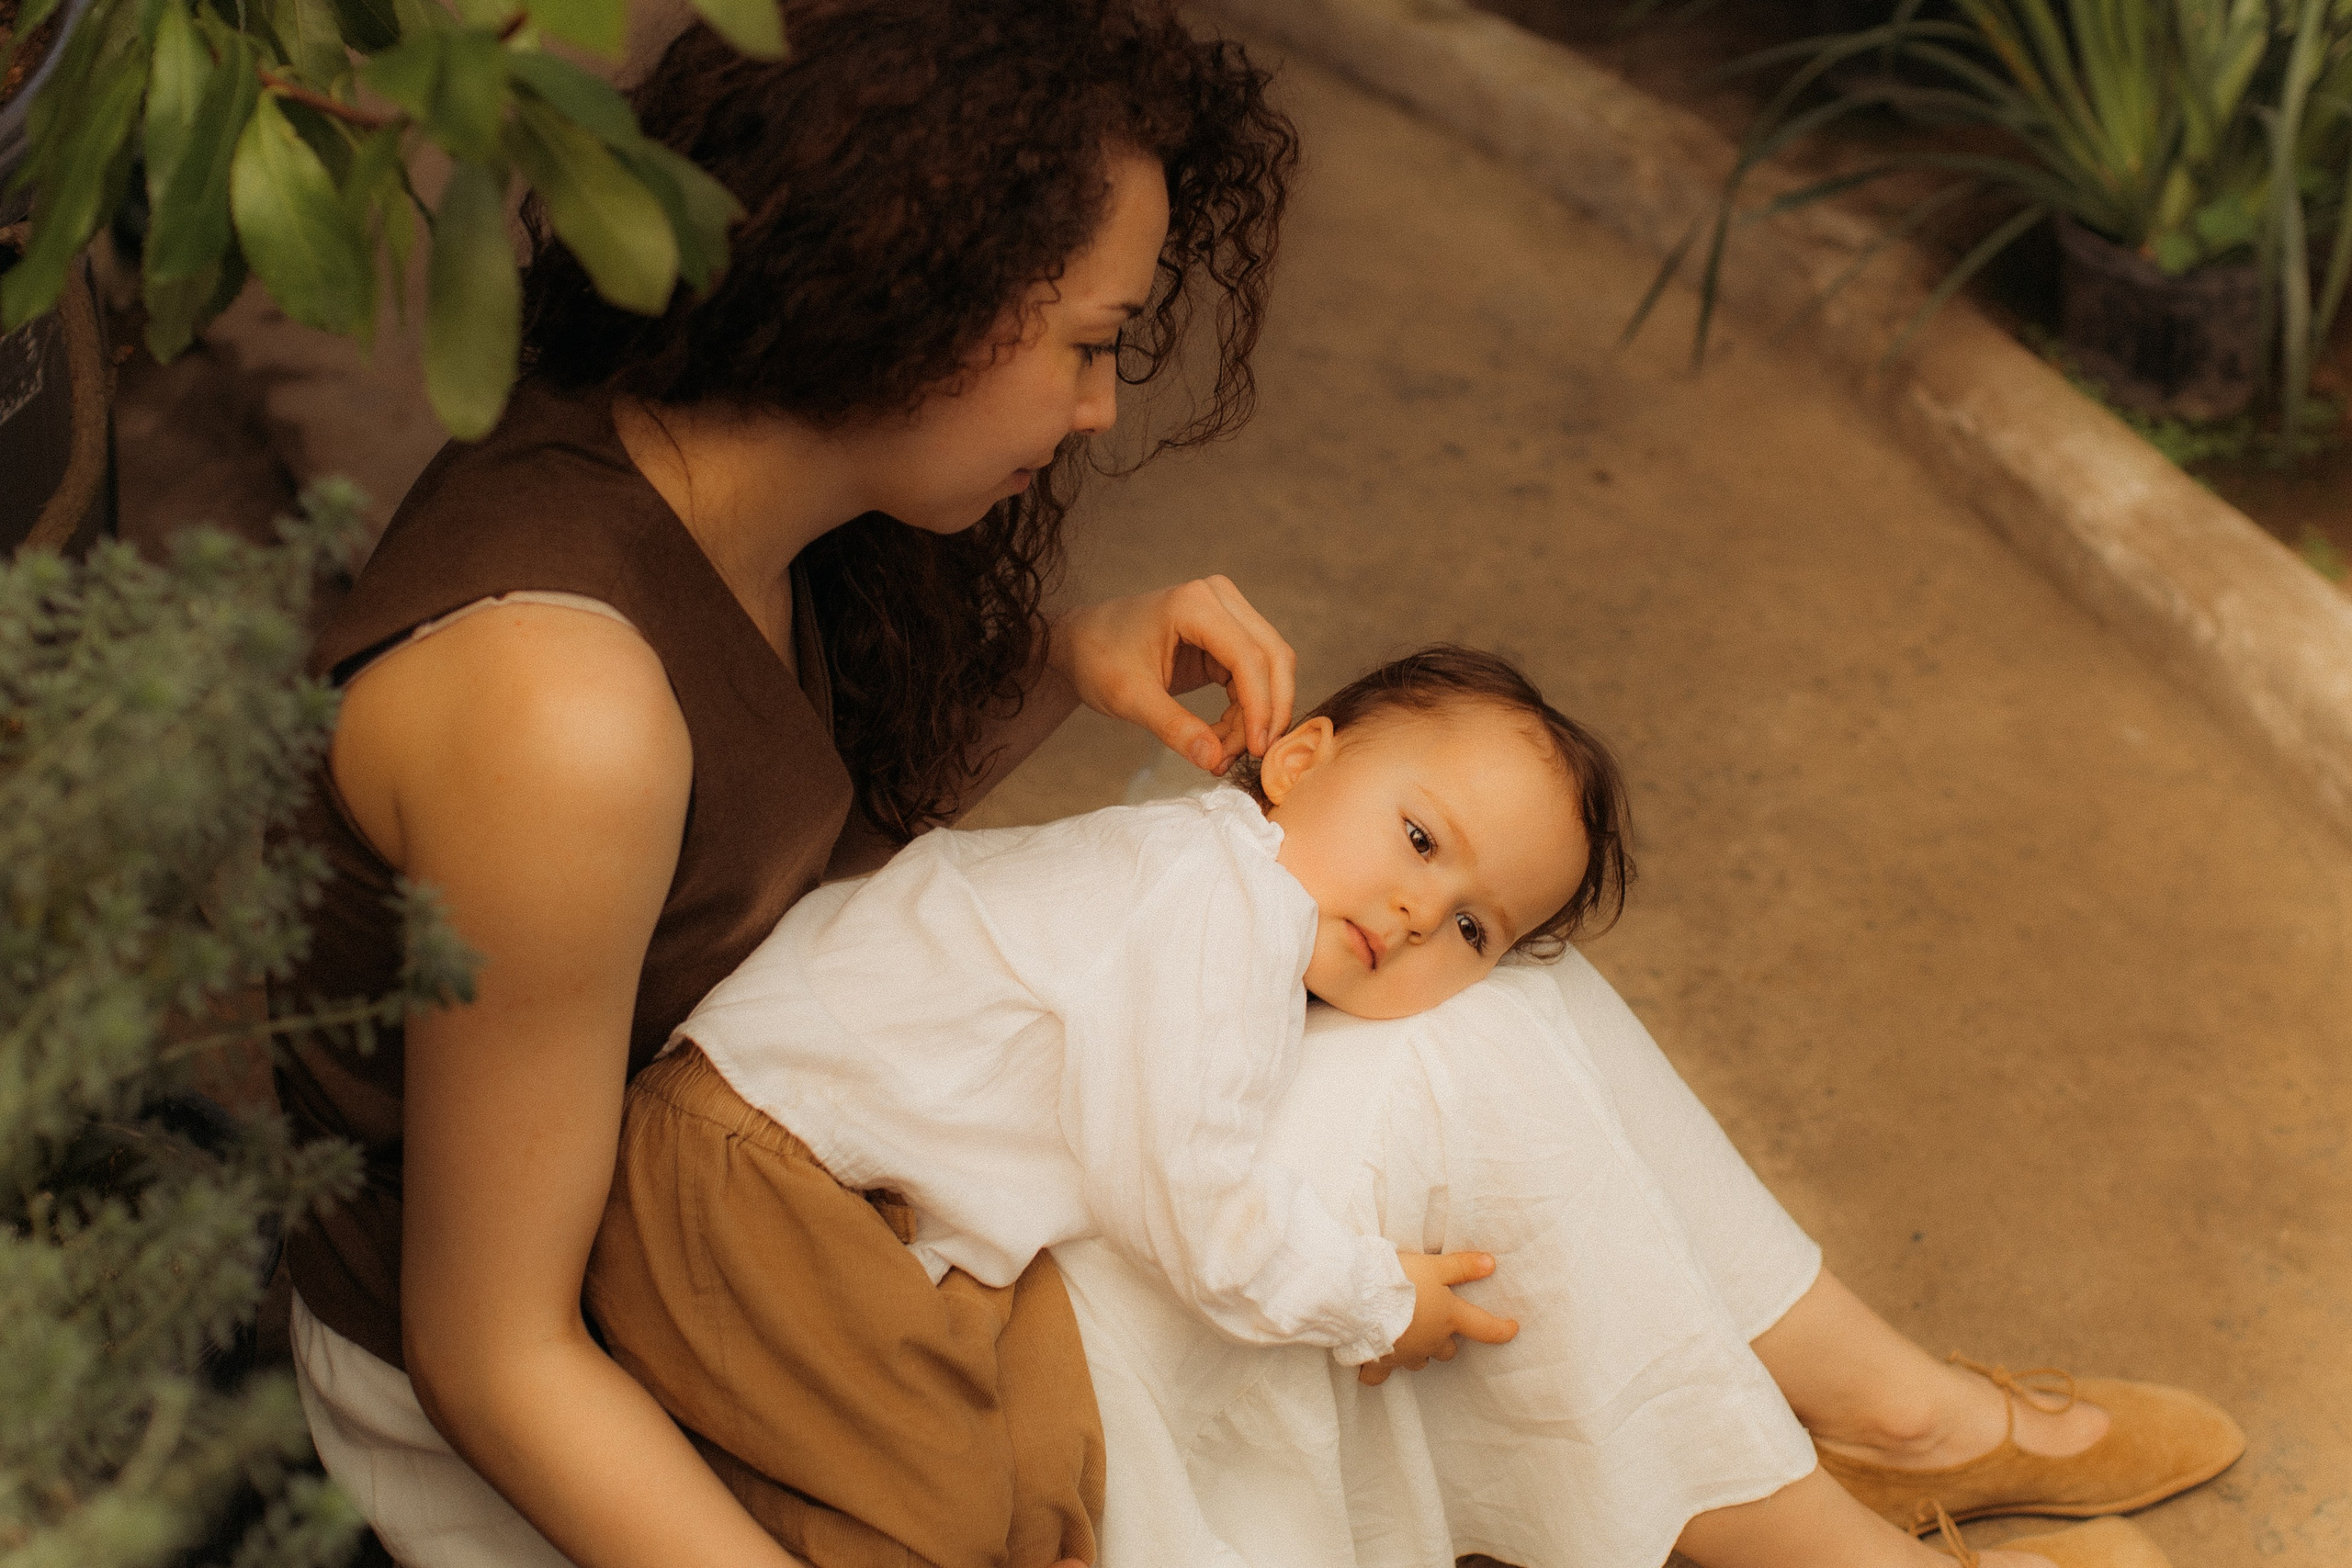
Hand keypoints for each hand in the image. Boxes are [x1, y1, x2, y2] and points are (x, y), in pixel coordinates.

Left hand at [1049, 577, 1296, 774]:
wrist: (1081, 643)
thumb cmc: (1097, 659)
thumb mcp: (1130, 698)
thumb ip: (1174, 729)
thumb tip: (1215, 761)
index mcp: (1194, 604)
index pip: (1248, 657)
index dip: (1260, 706)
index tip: (1255, 750)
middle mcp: (1219, 599)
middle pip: (1273, 658)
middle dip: (1267, 712)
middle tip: (1250, 756)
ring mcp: (1227, 613)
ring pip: (1269, 669)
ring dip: (1258, 715)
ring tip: (1224, 753)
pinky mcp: (1227, 634)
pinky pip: (1253, 675)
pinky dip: (1247, 709)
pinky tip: (1224, 738)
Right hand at [1356, 1251, 1518, 1386]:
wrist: (1359, 1299)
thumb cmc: (1399, 1279)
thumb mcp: (1434, 1266)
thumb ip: (1461, 1267)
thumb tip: (1491, 1264)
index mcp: (1448, 1318)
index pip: (1484, 1328)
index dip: (1501, 1329)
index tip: (1512, 1329)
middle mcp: (1431, 1341)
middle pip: (1448, 1350)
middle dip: (1446, 1340)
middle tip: (1435, 1323)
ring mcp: (1406, 1355)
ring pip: (1419, 1361)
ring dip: (1417, 1350)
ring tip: (1404, 1334)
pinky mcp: (1380, 1362)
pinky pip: (1380, 1375)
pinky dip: (1379, 1369)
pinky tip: (1373, 1360)